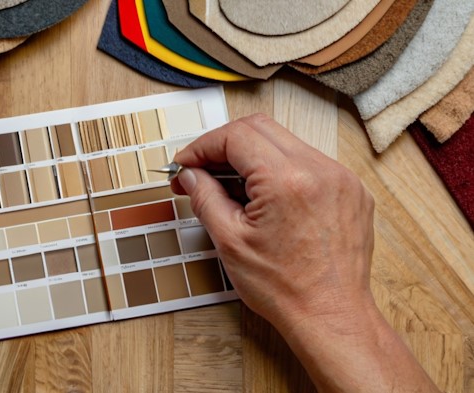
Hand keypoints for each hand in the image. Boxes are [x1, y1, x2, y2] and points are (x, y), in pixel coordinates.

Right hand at [171, 114, 438, 391]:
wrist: (330, 316)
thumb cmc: (285, 288)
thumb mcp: (230, 242)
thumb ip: (205, 198)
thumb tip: (191, 175)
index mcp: (287, 180)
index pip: (236, 135)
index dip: (202, 146)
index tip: (186, 164)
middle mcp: (319, 170)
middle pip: (260, 128)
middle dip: (224, 145)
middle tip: (201, 170)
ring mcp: (340, 178)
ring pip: (285, 142)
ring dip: (252, 156)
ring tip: (230, 186)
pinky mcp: (351, 190)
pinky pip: (308, 162)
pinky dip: (280, 169)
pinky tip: (264, 197)